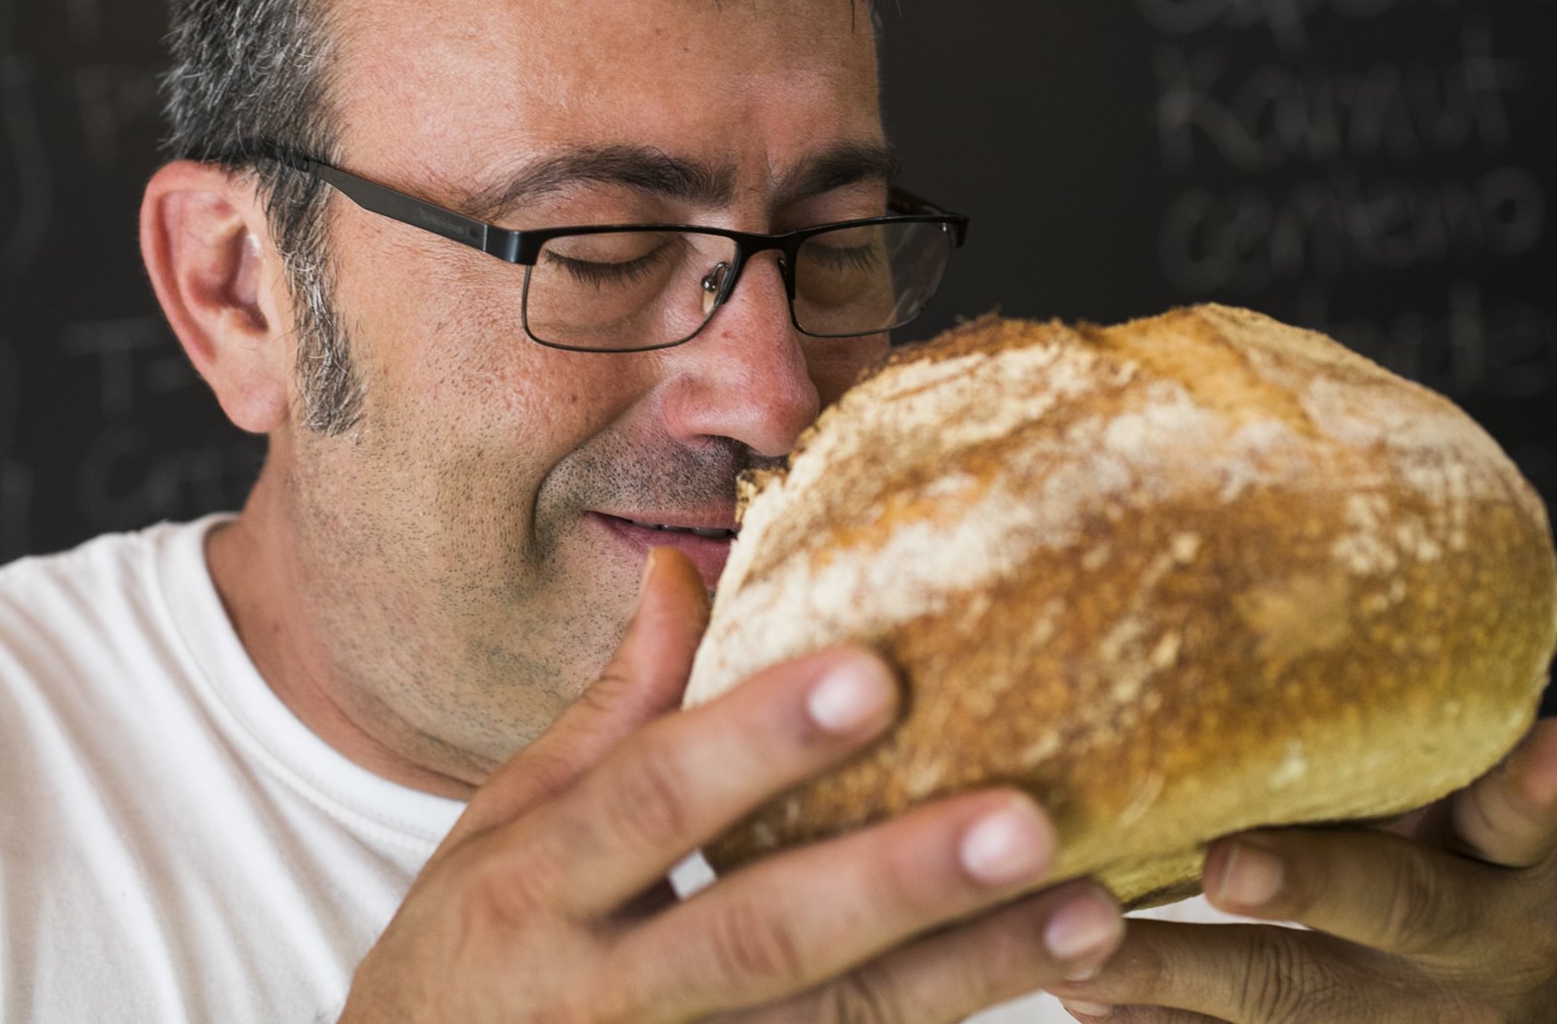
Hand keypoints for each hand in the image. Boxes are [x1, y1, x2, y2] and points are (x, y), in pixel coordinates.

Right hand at [342, 548, 1125, 1021]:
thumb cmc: (466, 956)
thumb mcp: (501, 830)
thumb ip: (606, 715)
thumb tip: (686, 574)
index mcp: (531, 889)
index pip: (650, 801)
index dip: (755, 741)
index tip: (873, 674)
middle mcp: (599, 995)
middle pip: (759, 937)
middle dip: (894, 878)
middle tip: (1026, 820)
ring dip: (966, 973)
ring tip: (1091, 911)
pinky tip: (1041, 976)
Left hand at [1050, 717, 1556, 1022]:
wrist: (1468, 1020)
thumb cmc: (1436, 869)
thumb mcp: (1455, 812)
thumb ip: (1400, 737)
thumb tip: (1283, 590)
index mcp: (1501, 870)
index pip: (1517, 818)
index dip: (1532, 788)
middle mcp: (1458, 948)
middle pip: (1389, 907)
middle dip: (1307, 880)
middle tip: (1225, 863)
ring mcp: (1384, 1016)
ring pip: (1282, 991)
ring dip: (1174, 966)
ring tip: (1088, 937)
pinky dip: (1147, 1017)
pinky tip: (1080, 986)